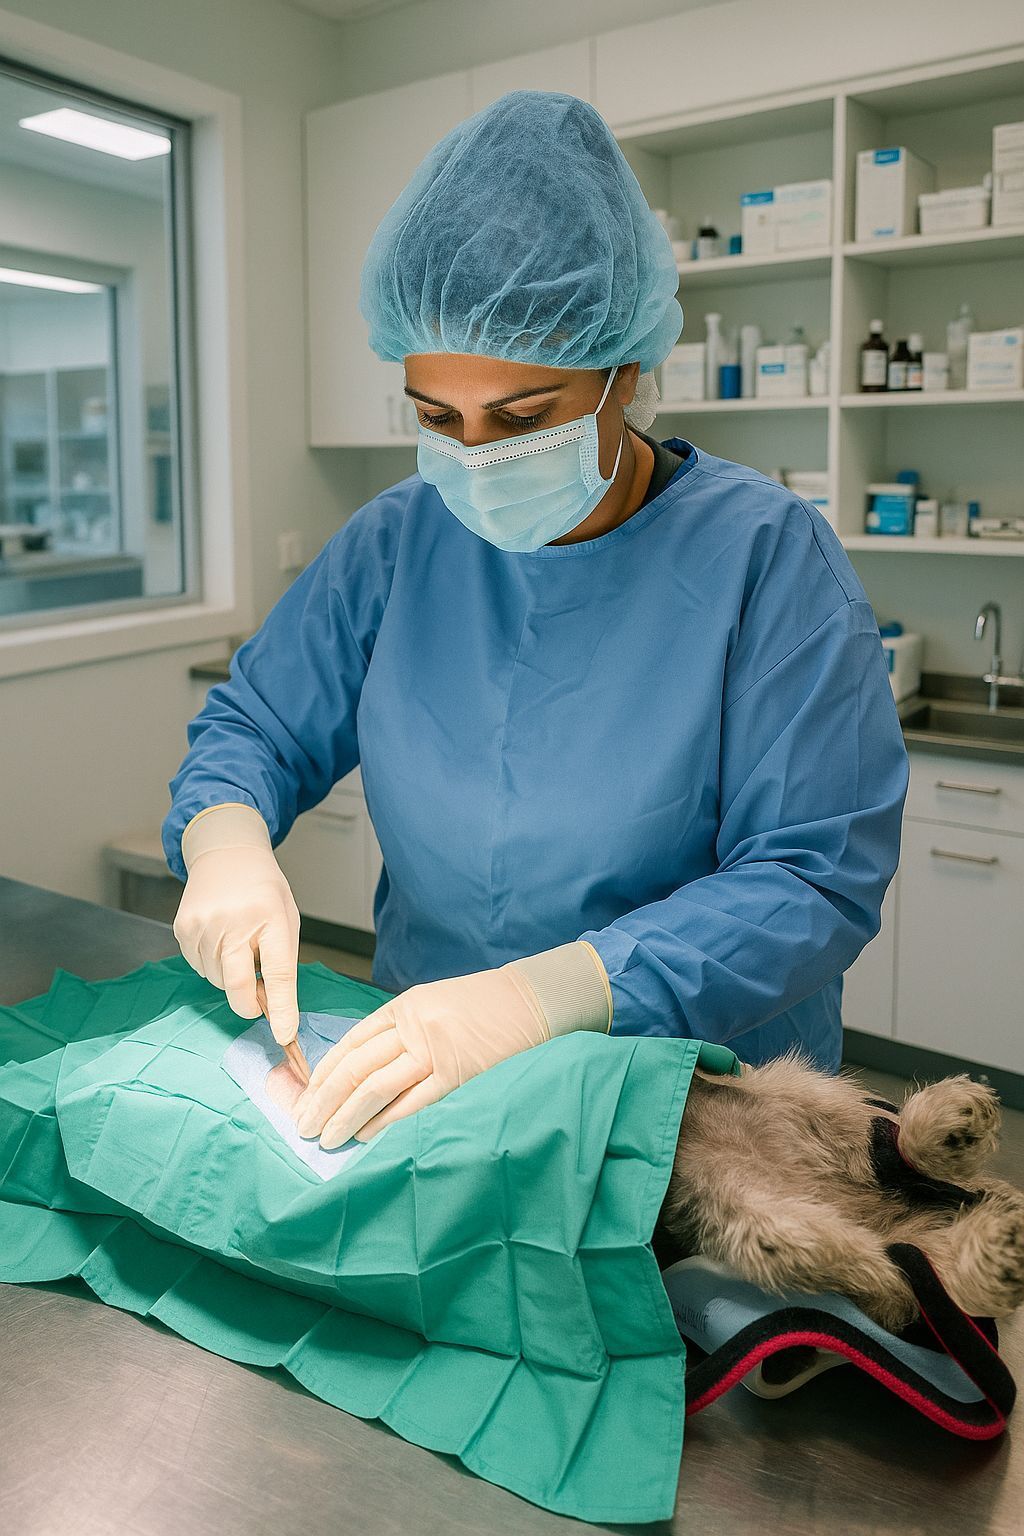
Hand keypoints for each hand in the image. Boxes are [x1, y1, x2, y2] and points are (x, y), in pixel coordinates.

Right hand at [173, 803, 300, 1043]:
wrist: (225, 854)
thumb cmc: (262, 890)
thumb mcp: (286, 917)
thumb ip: (280, 960)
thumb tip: (269, 1006)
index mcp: (270, 916)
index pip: (278, 971)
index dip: (281, 1007)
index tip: (284, 1034)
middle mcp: (233, 921)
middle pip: (238, 985)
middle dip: (249, 1004)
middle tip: (257, 1003)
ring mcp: (203, 925)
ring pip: (217, 980)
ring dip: (231, 976)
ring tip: (239, 945)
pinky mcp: (182, 929)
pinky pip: (199, 968)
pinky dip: (213, 965)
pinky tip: (220, 940)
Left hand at [294, 942, 611, 1147]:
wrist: (535, 999)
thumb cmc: (486, 1006)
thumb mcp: (435, 1003)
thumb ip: (402, 1031)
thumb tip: (361, 1071)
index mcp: (405, 1007)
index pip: (351, 1043)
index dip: (323, 1073)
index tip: (304, 1097)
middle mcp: (414, 1026)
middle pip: (355, 1067)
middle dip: (323, 1100)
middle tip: (304, 1126)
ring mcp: (436, 1050)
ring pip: (375, 1087)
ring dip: (345, 1116)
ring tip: (326, 1139)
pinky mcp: (460, 1074)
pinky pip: (412, 1103)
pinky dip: (384, 1122)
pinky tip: (364, 1136)